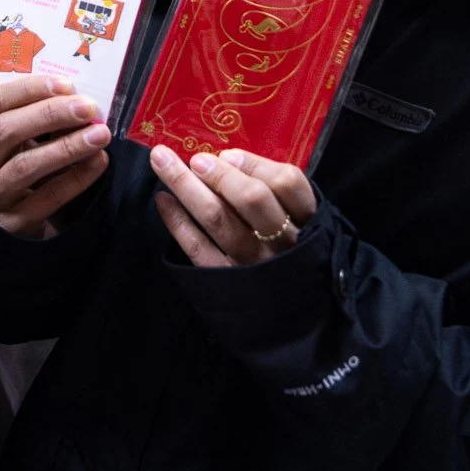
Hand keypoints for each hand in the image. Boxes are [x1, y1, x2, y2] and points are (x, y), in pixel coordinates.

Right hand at [0, 76, 112, 239]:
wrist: (5, 232)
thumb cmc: (18, 178)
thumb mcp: (19, 146)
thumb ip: (41, 125)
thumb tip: (81, 103)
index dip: (30, 89)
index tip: (66, 84)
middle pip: (8, 130)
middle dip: (50, 114)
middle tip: (88, 108)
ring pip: (24, 166)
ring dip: (66, 147)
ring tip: (99, 135)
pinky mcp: (11, 223)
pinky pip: (46, 198)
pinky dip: (75, 179)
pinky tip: (97, 163)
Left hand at [149, 146, 317, 266]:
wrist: (291, 317)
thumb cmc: (288, 250)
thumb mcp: (297, 220)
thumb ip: (272, 190)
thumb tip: (228, 158)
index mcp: (308, 221)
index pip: (287, 183)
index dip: (254, 164)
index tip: (227, 154)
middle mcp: (283, 243)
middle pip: (252, 198)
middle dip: (218, 173)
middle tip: (195, 158)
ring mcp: (254, 265)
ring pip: (219, 219)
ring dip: (186, 186)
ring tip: (162, 161)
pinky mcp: (226, 282)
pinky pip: (198, 249)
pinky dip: (177, 222)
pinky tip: (163, 200)